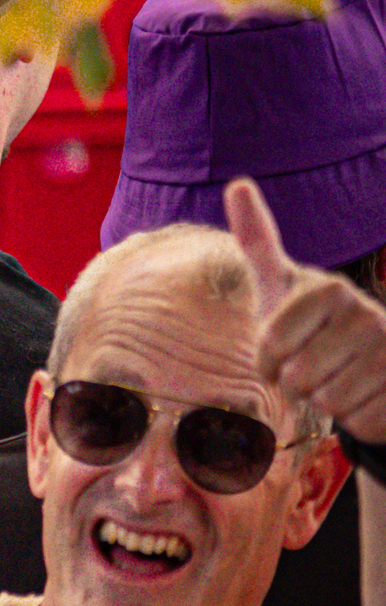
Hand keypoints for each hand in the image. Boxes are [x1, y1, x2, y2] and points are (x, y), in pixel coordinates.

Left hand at [227, 178, 385, 446]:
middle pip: (301, 378)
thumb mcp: (279, 284)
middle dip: (297, 384)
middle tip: (311, 369)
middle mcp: (367, 314)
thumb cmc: (310, 323)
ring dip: (325, 401)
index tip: (278, 352)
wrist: (367, 358)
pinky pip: (360, 422)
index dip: (267, 361)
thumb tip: (237, 183)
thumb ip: (258, 239)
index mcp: (329, 289)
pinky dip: (354, 419)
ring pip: (330, 403)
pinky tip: (363, 395)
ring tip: (337, 379)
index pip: (272, 345)